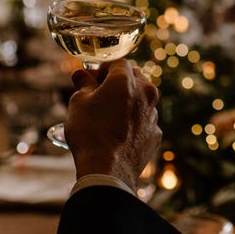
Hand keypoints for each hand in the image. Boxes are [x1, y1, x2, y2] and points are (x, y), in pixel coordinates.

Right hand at [65, 59, 160, 191]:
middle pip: (134, 78)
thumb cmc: (90, 133)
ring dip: (127, 101)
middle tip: (99, 93)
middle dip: (117, 82)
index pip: (117, 63)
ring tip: (108, 115)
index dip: (102, 69)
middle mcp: (145, 93)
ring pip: (141, 99)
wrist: (107, 170)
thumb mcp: (79, 103)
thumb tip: (81, 74)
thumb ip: (84, 84)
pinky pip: (144, 120)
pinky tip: (118, 132)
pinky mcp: (155, 134)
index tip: (90, 80)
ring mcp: (153, 115)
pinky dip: (133, 121)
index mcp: (126, 81)